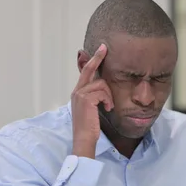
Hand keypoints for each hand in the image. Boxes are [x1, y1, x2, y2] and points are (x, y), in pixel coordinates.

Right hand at [71, 44, 112, 158]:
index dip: (92, 60)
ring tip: (108, 106)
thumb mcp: (92, 108)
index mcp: (78, 92)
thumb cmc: (89, 126)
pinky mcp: (86, 99)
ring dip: (109, 96)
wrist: (84, 138)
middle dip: (97, 57)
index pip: (85, 72)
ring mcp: (80, 94)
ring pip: (101, 84)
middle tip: (105, 47)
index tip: (100, 50)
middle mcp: (77, 91)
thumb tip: (104, 88)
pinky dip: (108, 100)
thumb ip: (95, 96)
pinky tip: (107, 109)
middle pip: (89, 69)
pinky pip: (103, 93)